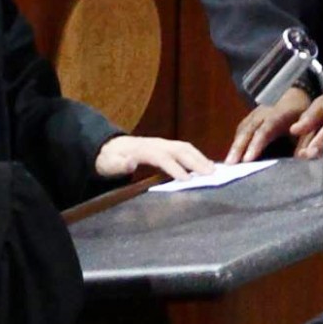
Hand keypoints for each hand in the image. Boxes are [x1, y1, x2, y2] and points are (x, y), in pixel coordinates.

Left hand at [95, 135, 213, 180]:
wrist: (109, 148)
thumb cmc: (110, 160)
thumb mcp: (109, 164)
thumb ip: (119, 165)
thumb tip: (130, 163)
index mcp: (143, 149)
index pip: (162, 157)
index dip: (175, 168)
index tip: (187, 180)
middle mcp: (156, 144)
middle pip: (179, 150)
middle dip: (196, 161)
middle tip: (210, 175)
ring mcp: (162, 143)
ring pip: (185, 147)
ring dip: (200, 158)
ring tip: (213, 170)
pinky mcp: (166, 146)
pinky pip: (185, 149)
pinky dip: (198, 156)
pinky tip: (206, 165)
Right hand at [226, 85, 309, 163]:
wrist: (295, 94)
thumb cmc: (302, 113)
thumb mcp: (309, 124)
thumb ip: (304, 140)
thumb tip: (301, 157)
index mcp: (280, 113)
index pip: (265, 129)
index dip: (256, 144)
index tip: (247, 159)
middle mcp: (264, 112)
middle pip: (248, 130)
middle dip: (238, 148)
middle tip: (230, 164)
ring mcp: (255, 113)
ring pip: (242, 130)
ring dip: (234, 147)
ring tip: (227, 164)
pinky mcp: (251, 117)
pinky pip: (241, 130)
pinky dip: (236, 143)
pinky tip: (232, 155)